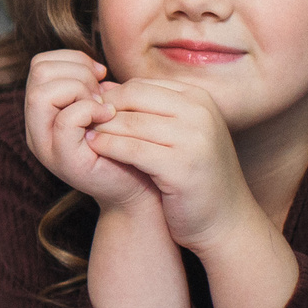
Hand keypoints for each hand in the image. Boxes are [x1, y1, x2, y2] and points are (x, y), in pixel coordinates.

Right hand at [22, 50, 158, 213]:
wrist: (137, 187)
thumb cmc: (122, 144)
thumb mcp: (100, 107)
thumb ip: (89, 86)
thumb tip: (95, 67)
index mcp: (41, 113)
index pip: (40, 65)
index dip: (72, 59)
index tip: (99, 75)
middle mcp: (35, 129)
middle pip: (38, 73)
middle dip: (76, 72)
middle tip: (101, 92)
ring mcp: (46, 146)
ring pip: (43, 94)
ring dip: (80, 90)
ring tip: (103, 106)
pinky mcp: (64, 160)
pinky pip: (66, 119)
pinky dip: (90, 109)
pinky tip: (109, 117)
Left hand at [85, 77, 261, 250]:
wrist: (226, 221)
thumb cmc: (194, 175)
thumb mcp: (178, 133)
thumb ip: (147, 111)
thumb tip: (103, 89)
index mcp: (199, 98)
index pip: (141, 86)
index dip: (111, 98)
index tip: (91, 113)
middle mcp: (199, 112)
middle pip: (133, 98)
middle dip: (103, 109)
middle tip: (82, 122)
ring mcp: (194, 138)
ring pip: (130, 122)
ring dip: (102, 128)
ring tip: (84, 136)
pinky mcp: (182, 166)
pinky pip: (132, 149)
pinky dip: (109, 147)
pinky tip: (94, 150)